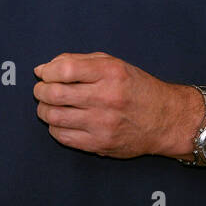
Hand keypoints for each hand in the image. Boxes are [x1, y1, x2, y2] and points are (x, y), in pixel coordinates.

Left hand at [33, 52, 197, 158]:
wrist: (165, 119)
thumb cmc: (136, 88)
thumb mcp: (113, 64)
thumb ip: (78, 61)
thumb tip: (43, 68)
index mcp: (110, 73)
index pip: (65, 70)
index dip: (47, 71)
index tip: (44, 73)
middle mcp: (107, 98)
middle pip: (55, 94)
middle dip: (40, 91)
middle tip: (41, 90)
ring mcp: (103, 124)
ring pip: (55, 117)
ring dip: (43, 110)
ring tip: (48, 106)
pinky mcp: (100, 144)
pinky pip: (63, 137)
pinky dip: (54, 128)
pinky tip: (60, 121)